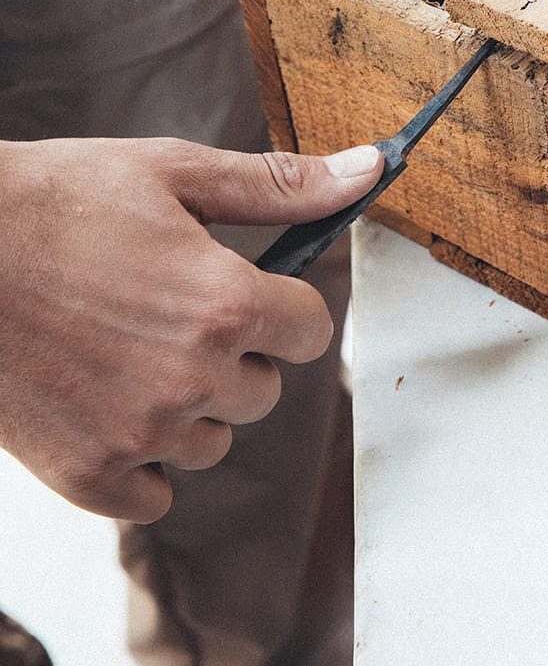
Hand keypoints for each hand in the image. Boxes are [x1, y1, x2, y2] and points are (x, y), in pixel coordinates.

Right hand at [0, 135, 381, 521]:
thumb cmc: (58, 199)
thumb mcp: (174, 172)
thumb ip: (281, 185)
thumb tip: (371, 170)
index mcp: (224, 303)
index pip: (311, 332)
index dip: (283, 307)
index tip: (248, 290)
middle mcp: (192, 379)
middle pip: (265, 389)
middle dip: (236, 352)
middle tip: (171, 309)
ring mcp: (138, 434)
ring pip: (213, 440)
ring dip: (190, 404)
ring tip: (130, 348)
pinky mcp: (86, 476)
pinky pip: (155, 496)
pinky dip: (141, 459)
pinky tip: (107, 402)